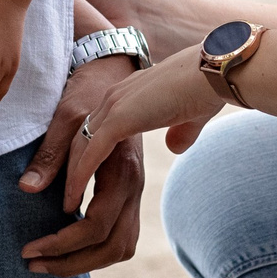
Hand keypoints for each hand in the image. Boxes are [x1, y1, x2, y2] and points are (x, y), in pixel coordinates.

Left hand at [18, 55, 146, 276]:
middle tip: (31, 263)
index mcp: (121, 170)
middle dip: (71, 262)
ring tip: (47, 263)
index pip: (95, 226)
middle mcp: (134, 186)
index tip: (28, 250)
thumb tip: (28, 189)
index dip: (61, 244)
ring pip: (121, 247)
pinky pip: (119, 235)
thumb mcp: (66, 115)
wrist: (116, 67)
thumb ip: (50, 155)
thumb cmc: (91, 88)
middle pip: (112, 247)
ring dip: (85, 261)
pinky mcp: (129, 190)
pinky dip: (95, 249)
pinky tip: (66, 246)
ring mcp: (136, 190)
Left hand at [62, 47, 225, 202]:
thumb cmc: (206, 87)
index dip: (86, 156)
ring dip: (70, 177)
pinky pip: (93, 151)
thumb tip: (174, 148)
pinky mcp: (121, 117)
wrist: (212, 70)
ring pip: (81, 145)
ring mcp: (115, 106)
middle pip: (81, 138)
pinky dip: (80, 176)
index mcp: (127, 96)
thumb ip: (178, 131)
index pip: (96, 129)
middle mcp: (114, 99)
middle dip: (70, 168)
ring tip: (64, 207)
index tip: (80, 182)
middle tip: (64, 198)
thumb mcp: (188, 114)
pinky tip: (73, 198)